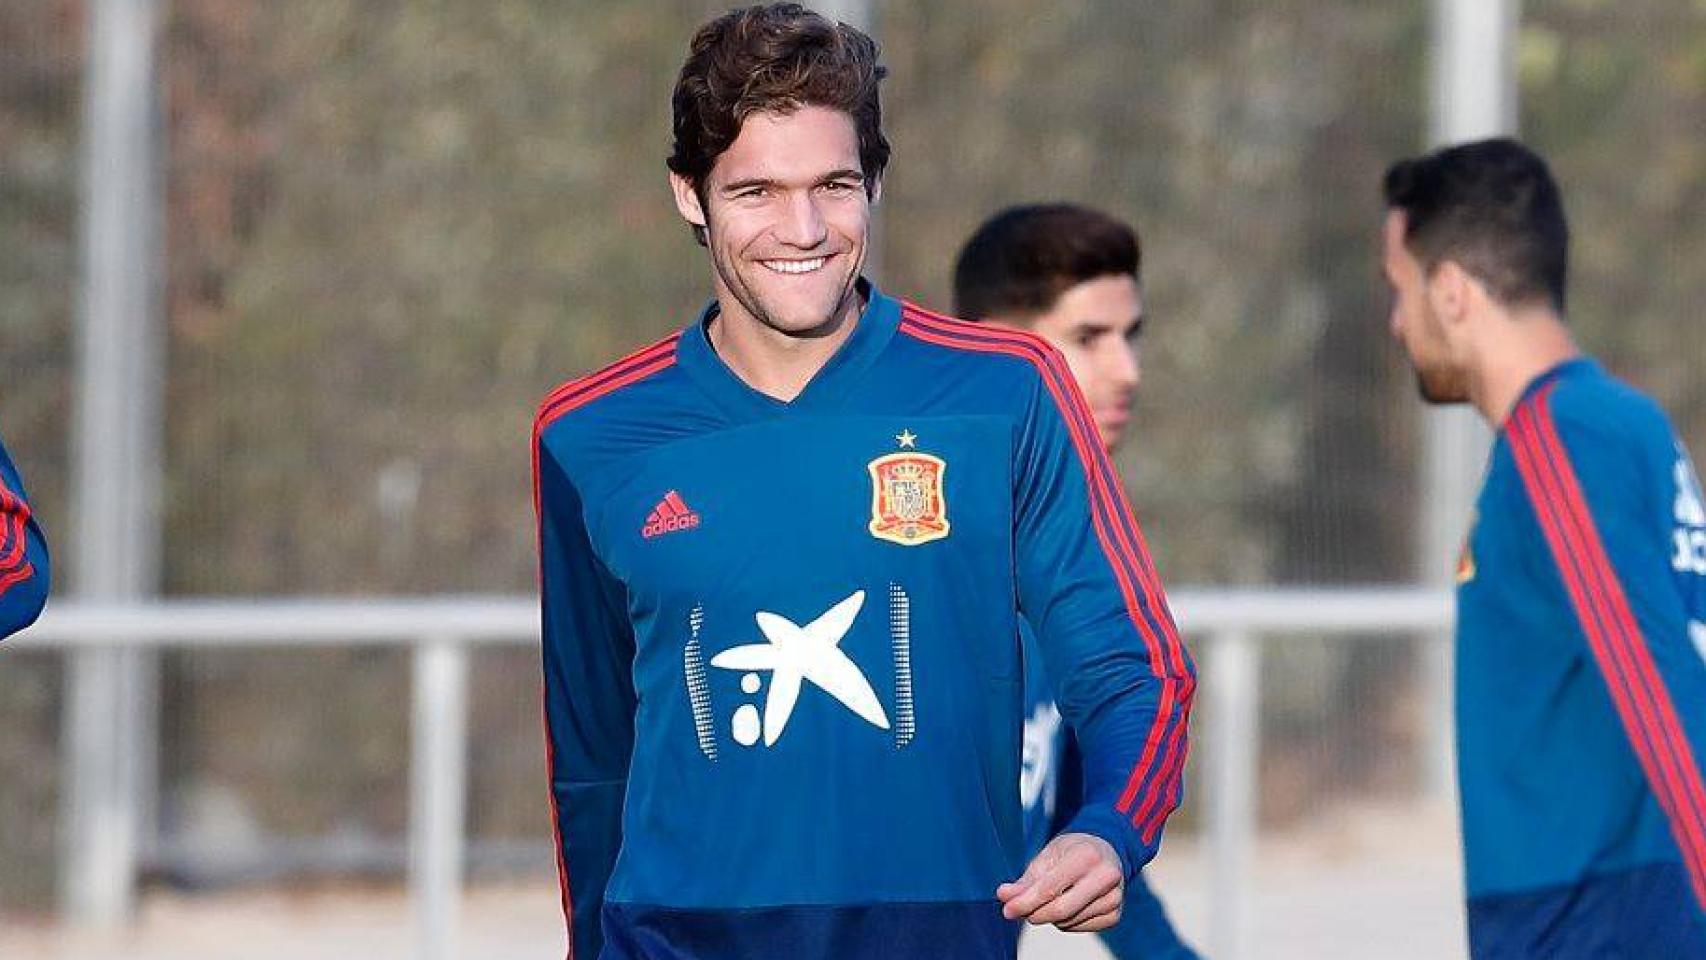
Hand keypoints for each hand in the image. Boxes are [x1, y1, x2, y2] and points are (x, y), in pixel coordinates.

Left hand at [995, 832, 1124, 931]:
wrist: (1106, 852)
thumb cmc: (1074, 851)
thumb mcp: (1048, 856)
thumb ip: (1026, 880)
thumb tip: (1004, 896)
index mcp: (1088, 855)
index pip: (1050, 888)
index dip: (1025, 902)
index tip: (1007, 909)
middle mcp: (1106, 877)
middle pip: (1060, 910)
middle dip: (1034, 913)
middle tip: (1018, 910)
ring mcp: (1114, 898)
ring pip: (1067, 922)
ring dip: (1049, 916)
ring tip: (1052, 896)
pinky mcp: (1115, 915)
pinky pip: (1078, 928)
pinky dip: (1065, 921)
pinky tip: (1068, 904)